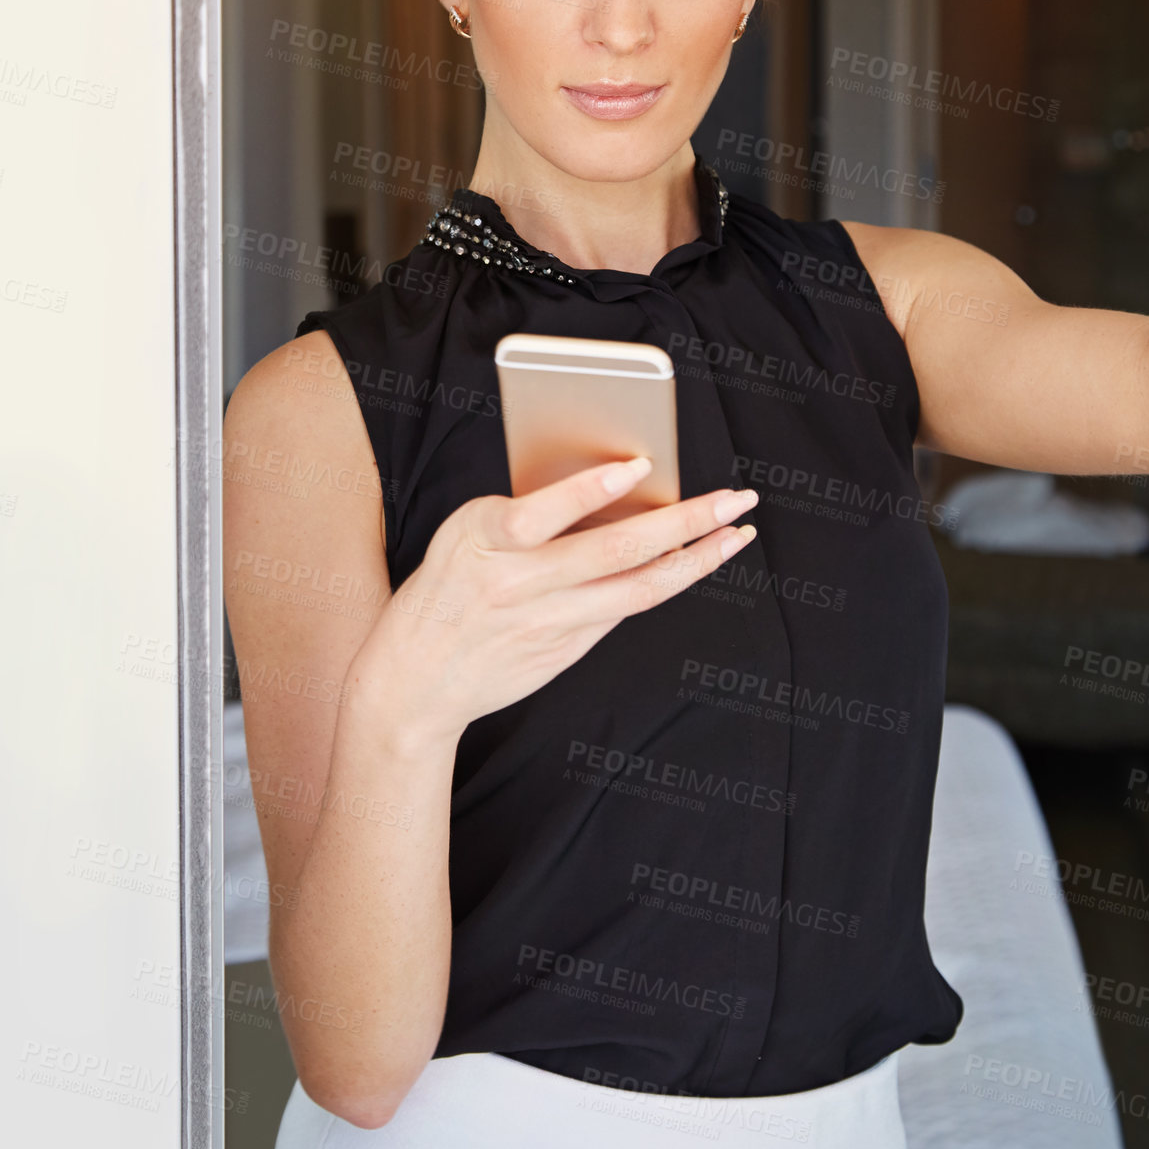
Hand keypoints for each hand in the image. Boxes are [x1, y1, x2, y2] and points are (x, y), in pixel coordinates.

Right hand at [354, 455, 758, 748]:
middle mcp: (520, 585)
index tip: (641, 465)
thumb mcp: (465, 534)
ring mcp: (547, 623)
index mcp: (485, 541)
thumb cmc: (443, 589)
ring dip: (697, 560)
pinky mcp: (564, 651)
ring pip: (639, 589)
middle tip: (735, 499)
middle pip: (617, 550)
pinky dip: (663, 582)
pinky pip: (622, 609)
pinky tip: (694, 562)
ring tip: (736, 534)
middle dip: (686, 521)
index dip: (594, 489)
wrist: (412, 683)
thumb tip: (615, 489)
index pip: (544, 513)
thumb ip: (528, 517)